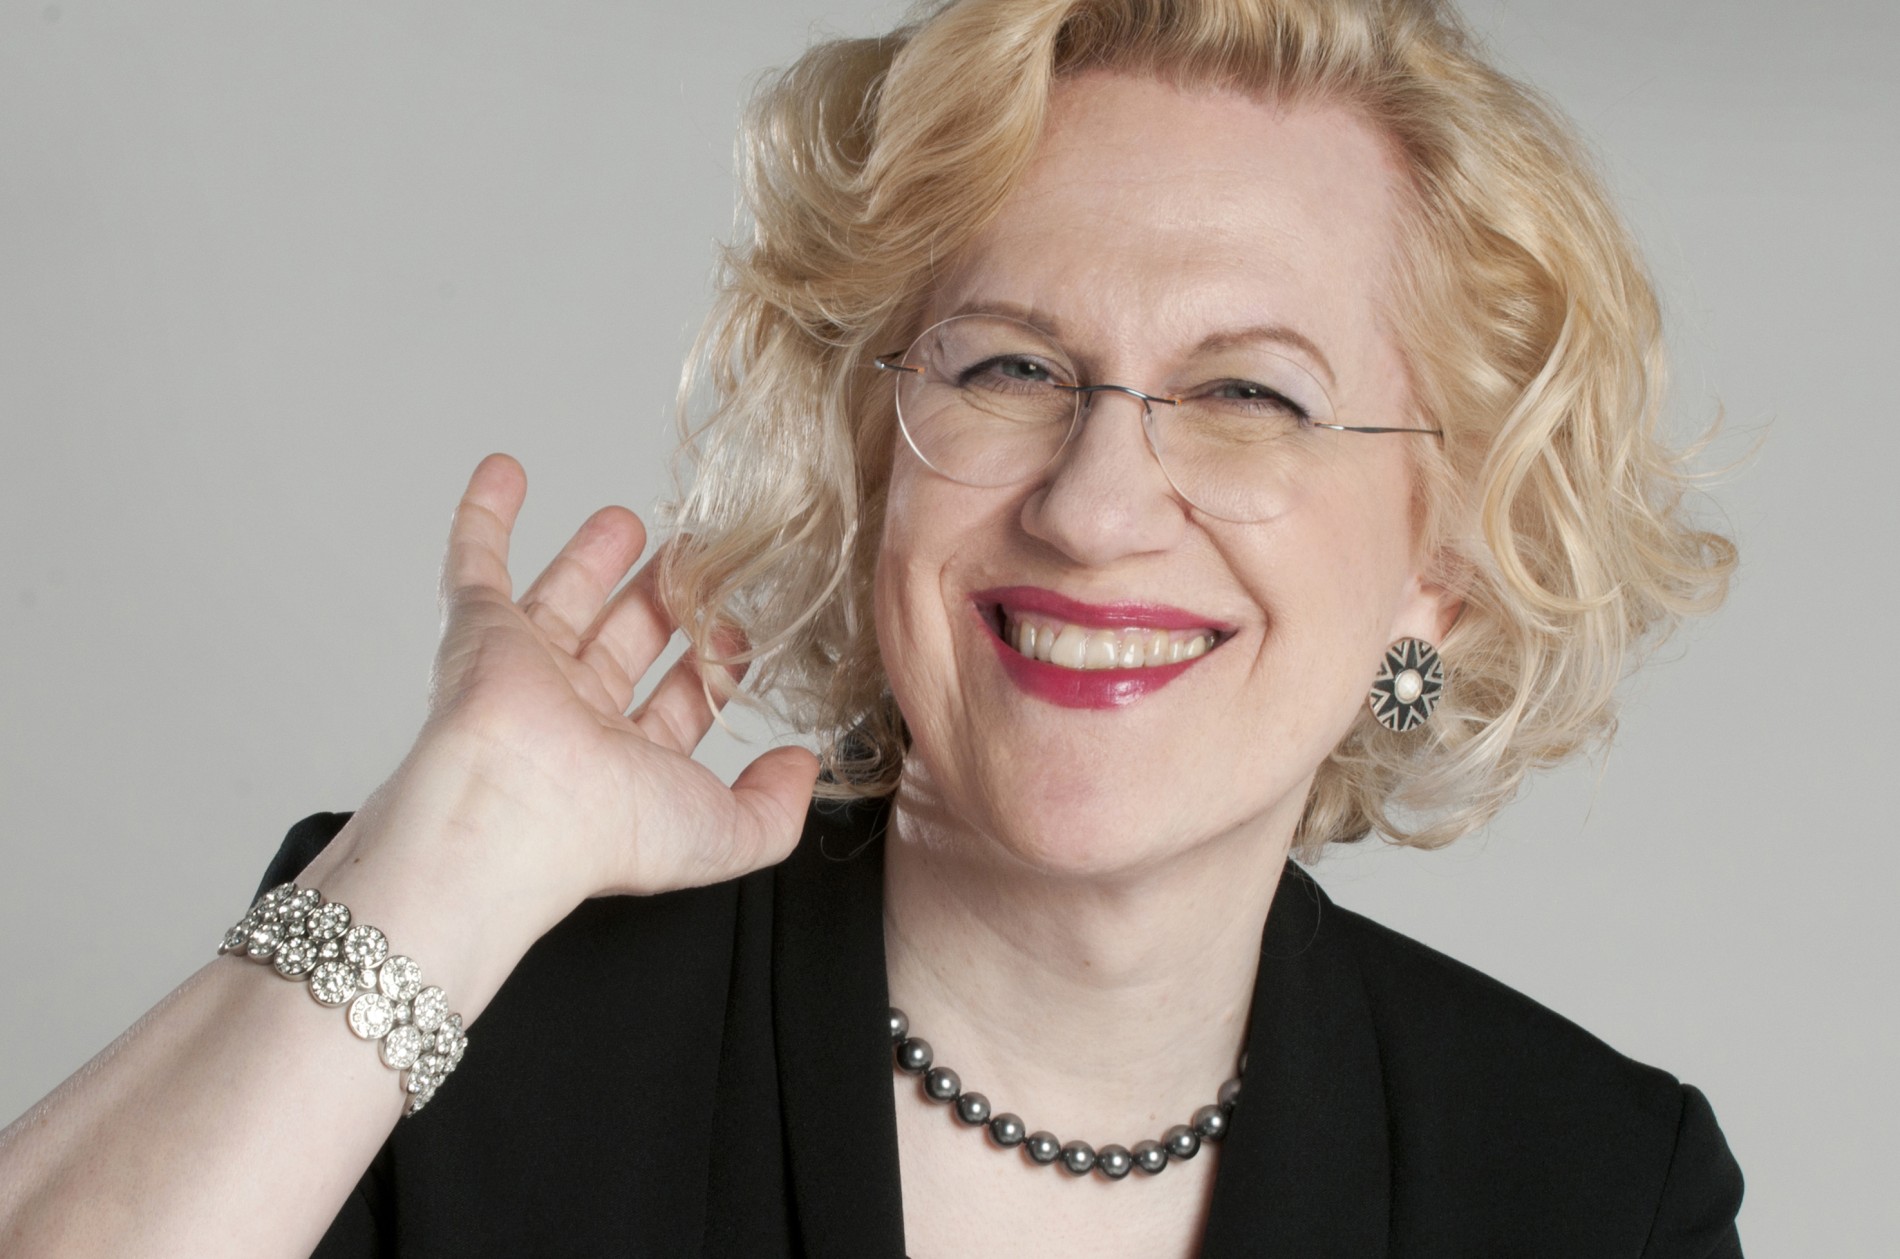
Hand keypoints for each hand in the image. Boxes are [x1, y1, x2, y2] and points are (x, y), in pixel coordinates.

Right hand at [353, 454, 819, 928]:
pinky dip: (486, 514)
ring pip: (562, 600)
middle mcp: (574, 717)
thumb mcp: (726, 833)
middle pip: (624, 643)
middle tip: (694, 559)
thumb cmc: (607, 829)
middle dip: (660, 602)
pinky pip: (475, 560)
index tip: (742, 631)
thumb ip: (774, 809)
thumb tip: (801, 765)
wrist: (509, 813)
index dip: (713, 668)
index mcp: (626, 763)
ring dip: (594, 559)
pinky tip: (505, 472)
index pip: (678, 706)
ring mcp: (525, 669)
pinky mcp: (479, 629)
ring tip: (627, 519)